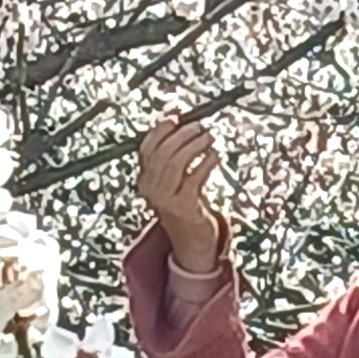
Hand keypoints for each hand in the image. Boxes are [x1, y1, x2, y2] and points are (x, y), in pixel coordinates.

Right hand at [136, 112, 224, 274]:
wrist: (191, 240)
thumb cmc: (185, 204)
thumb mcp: (173, 180)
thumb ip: (173, 155)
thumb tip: (177, 118)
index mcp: (144, 179)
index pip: (147, 147)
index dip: (161, 130)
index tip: (176, 117)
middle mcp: (150, 189)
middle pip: (162, 153)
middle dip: (182, 135)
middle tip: (199, 126)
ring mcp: (166, 199)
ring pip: (175, 163)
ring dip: (194, 145)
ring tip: (208, 137)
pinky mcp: (184, 206)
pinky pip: (194, 177)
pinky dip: (205, 162)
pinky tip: (214, 156)